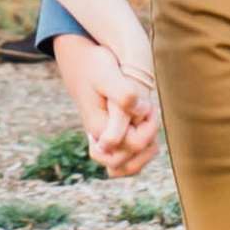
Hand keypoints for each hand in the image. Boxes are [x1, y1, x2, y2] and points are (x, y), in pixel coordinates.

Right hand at [53, 33, 161, 175]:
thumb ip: (123, 95)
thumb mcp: (108, 74)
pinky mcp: (107, 137)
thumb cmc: (95, 65)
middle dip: (146, 145)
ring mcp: (102, 140)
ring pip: (124, 168)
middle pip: (126, 166)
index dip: (149, 129)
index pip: (132, 146)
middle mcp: (98, 139)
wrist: (80, 61)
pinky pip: (123, 160)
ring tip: (149, 131)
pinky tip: (144, 130)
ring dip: (142, 155)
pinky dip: (137, 153)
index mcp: (99, 127)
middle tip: (149, 119)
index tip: (150, 107)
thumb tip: (140, 113)